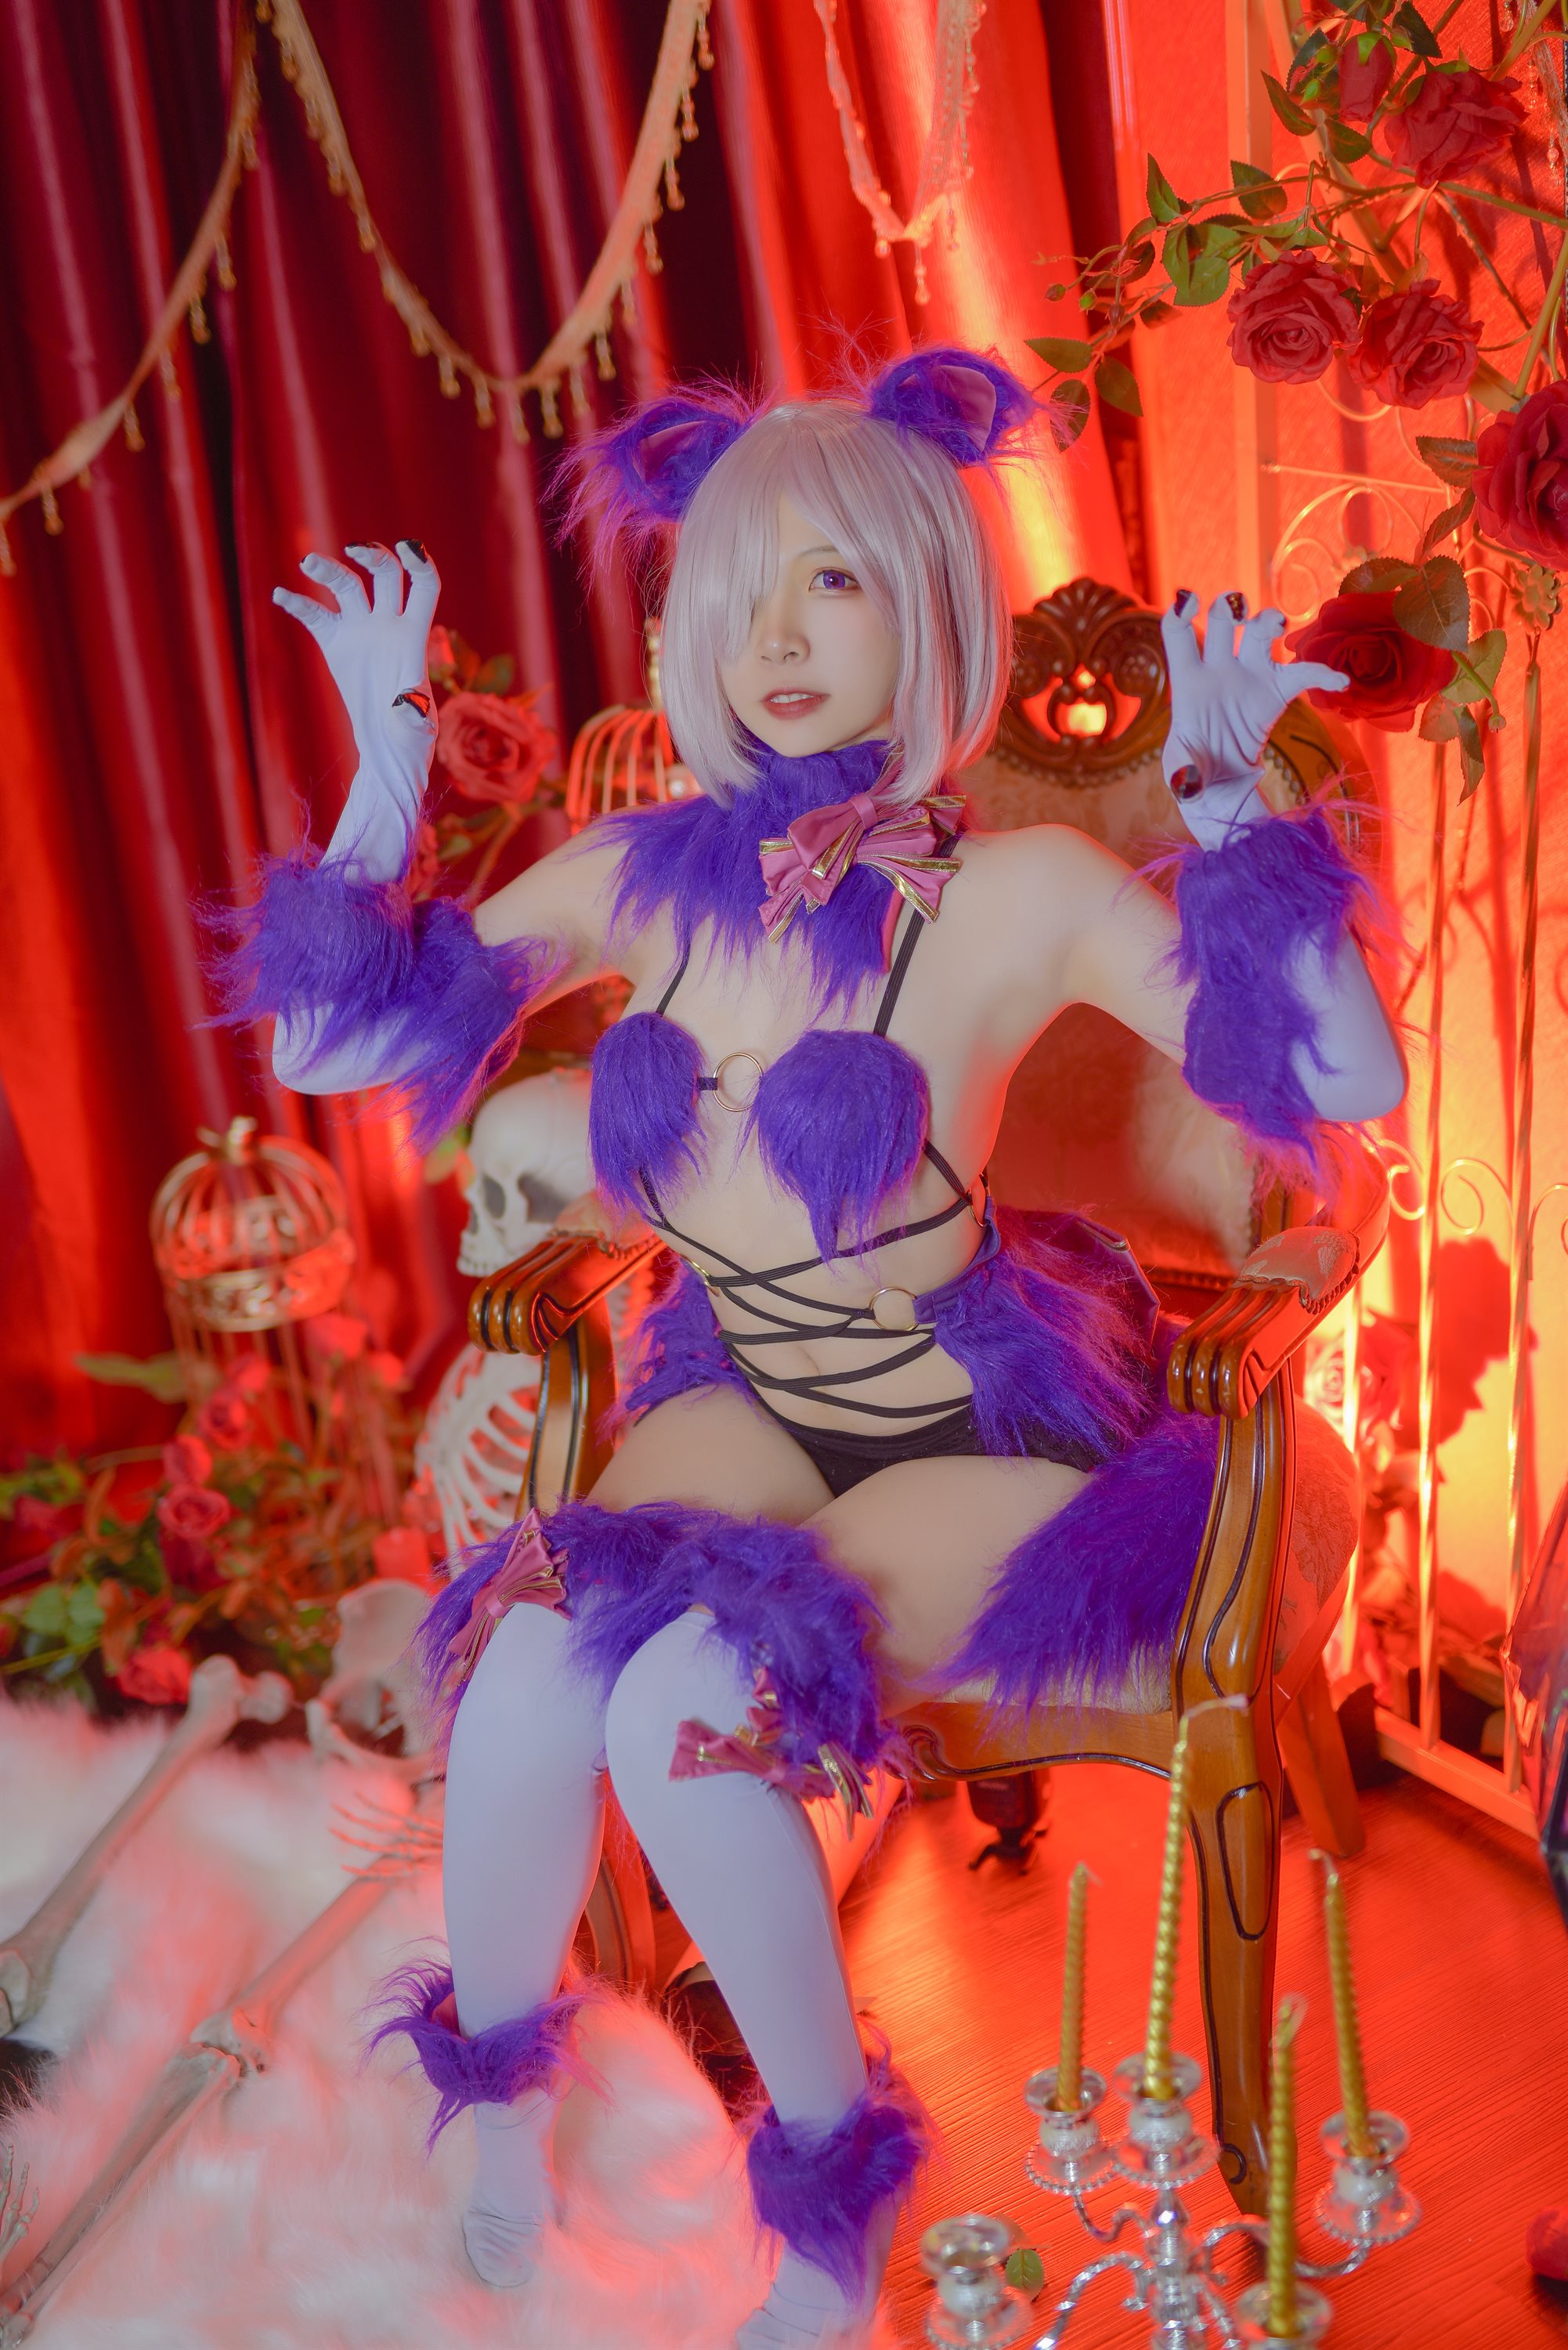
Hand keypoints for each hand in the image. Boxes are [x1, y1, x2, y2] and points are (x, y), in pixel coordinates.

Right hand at [273, 540, 439, 777]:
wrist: (385, 746)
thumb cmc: (410, 737)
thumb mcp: (416, 727)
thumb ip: (414, 711)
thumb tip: (408, 701)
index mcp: (414, 635)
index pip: (423, 586)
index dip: (418, 562)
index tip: (406, 547)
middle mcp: (388, 623)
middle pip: (383, 575)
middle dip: (371, 557)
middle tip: (352, 552)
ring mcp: (360, 630)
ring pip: (346, 586)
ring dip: (328, 570)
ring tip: (307, 564)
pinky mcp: (336, 643)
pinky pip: (315, 616)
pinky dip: (297, 604)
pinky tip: (280, 596)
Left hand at [1160, 590, 1346, 844]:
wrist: (1223, 784)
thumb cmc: (1195, 770)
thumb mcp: (1183, 773)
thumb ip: (1185, 772)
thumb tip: (1189, 783)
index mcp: (1189, 680)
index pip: (1178, 635)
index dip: (1180, 613)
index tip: (1189, 597)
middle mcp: (1219, 668)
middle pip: (1222, 622)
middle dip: (1229, 608)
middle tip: (1239, 611)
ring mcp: (1249, 675)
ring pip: (1259, 632)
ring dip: (1268, 620)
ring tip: (1277, 625)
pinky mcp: (1276, 691)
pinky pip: (1303, 674)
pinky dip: (1322, 674)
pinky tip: (1339, 682)